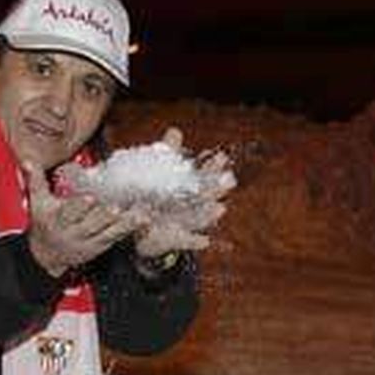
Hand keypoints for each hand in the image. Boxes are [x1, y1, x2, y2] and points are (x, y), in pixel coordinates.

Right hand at [26, 161, 146, 277]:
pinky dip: (129, 229)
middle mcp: (73, 232)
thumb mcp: (37, 203)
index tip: (89, 198)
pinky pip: (116, 238)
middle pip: (90, 224)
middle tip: (116, 208)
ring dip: (123, 223)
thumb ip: (36, 180)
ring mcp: (88, 241)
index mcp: (58, 219)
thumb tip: (28, 160)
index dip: (79, 206)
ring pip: (107, 232)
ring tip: (138, 215)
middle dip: (104, 216)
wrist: (46, 256)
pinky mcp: (100, 246)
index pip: (69, 212)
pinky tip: (143, 221)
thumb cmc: (44, 224)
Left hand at [134, 128, 235, 258]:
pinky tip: (205, 241)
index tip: (222, 158)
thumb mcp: (161, 177)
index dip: (213, 168)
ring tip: (220, 209)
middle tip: (229, 180)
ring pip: (201, 219)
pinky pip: (188, 242)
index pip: (204, 176)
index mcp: (190, 189)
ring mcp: (186, 224)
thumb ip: (169, 155)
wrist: (146, 233)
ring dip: (210, 215)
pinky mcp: (177, 240)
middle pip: (207, 196)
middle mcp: (193, 206)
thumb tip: (176, 131)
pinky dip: (196, 242)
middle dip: (217, 189)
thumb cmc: (159, 201)